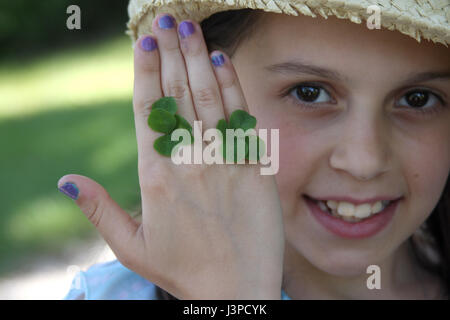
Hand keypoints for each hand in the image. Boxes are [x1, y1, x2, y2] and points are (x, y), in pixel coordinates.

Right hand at [58, 13, 284, 298]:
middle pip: (177, 95)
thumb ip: (99, 210)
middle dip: (172, 52)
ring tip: (191, 27)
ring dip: (199, 58)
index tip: (145, 41)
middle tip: (168, 18)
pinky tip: (222, 62)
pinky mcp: (254, 168)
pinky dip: (231, 88)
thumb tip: (67, 180)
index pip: (148, 110)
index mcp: (156, 176)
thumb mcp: (131, 246)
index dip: (147, 71)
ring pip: (208, 98)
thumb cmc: (183, 269)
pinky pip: (241, 119)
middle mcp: (189, 161)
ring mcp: (224, 162)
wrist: (237, 288)